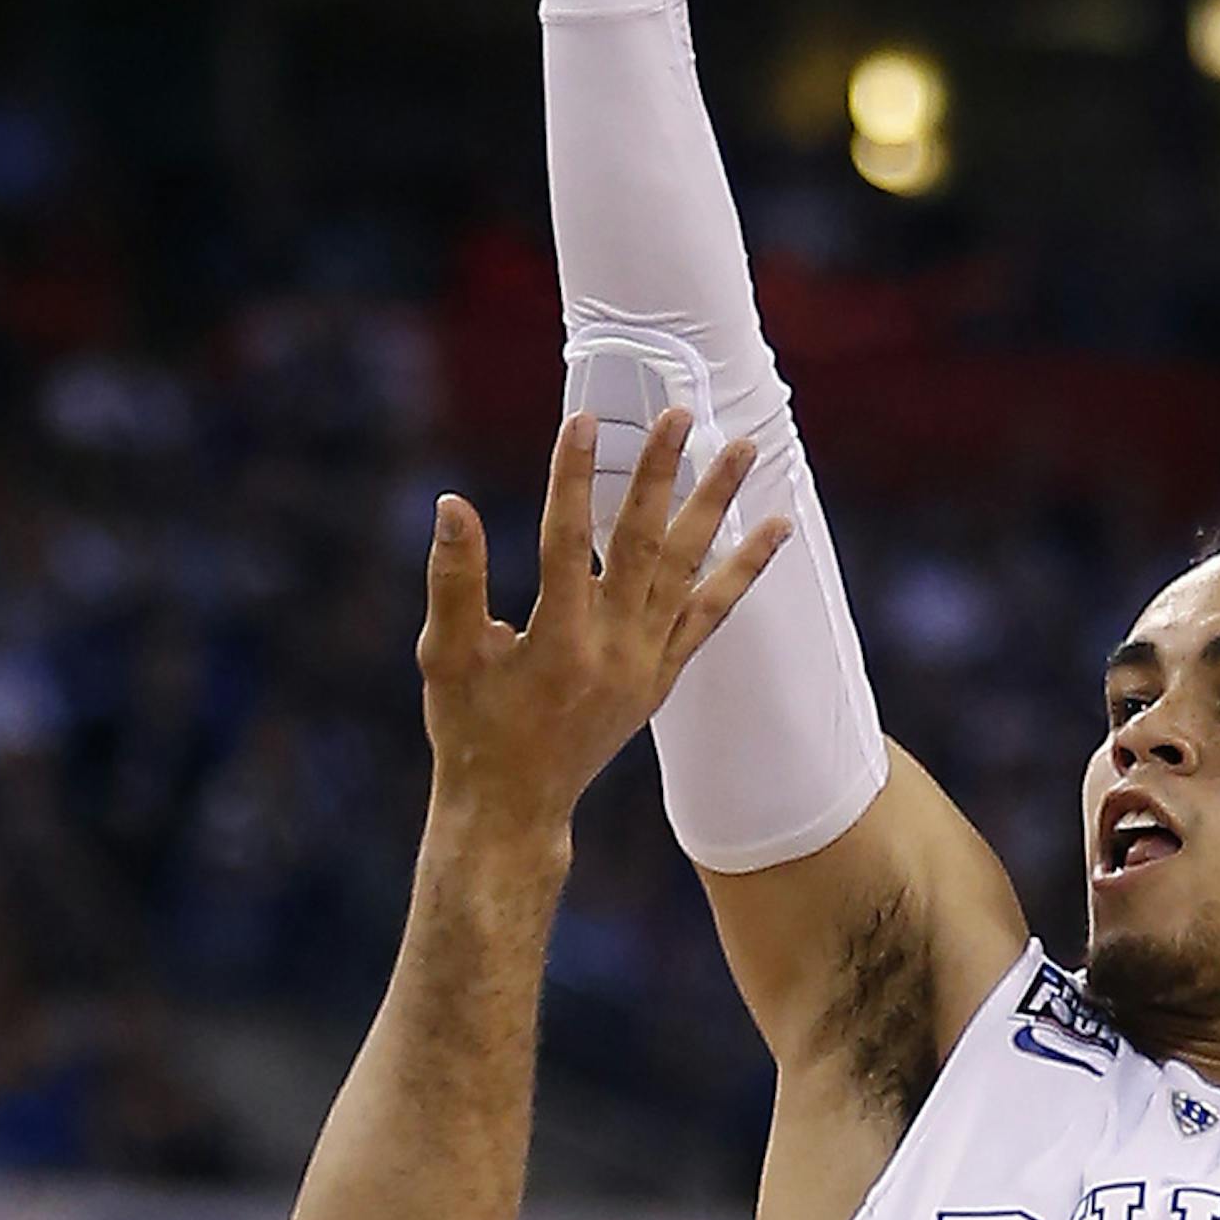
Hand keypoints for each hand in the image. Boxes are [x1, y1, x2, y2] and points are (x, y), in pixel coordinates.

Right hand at [417, 412, 787, 848]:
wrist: (515, 806)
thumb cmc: (471, 729)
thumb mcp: (445, 658)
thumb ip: (453, 581)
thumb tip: (453, 505)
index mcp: (555, 644)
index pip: (565, 542)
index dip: (571, 479)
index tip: (582, 420)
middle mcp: (612, 651)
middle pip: (642, 544)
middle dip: (661, 474)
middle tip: (680, 413)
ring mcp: (646, 663)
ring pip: (688, 569)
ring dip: (716, 505)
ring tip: (744, 448)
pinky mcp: (662, 675)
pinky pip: (712, 613)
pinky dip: (743, 569)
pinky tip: (774, 527)